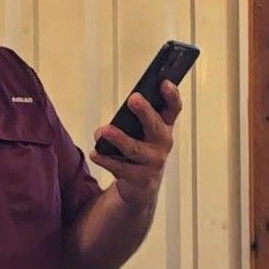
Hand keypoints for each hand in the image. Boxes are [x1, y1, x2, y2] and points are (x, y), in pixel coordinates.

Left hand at [89, 81, 181, 208]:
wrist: (141, 186)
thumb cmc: (138, 149)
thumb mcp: (137, 133)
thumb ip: (125, 124)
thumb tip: (105, 129)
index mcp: (164, 127)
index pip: (172, 109)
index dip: (171, 95)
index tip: (164, 82)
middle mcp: (163, 144)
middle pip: (156, 126)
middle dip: (145, 112)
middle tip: (134, 99)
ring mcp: (154, 162)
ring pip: (135, 149)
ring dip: (119, 139)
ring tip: (104, 131)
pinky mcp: (141, 179)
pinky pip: (121, 168)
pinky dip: (106, 160)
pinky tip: (95, 153)